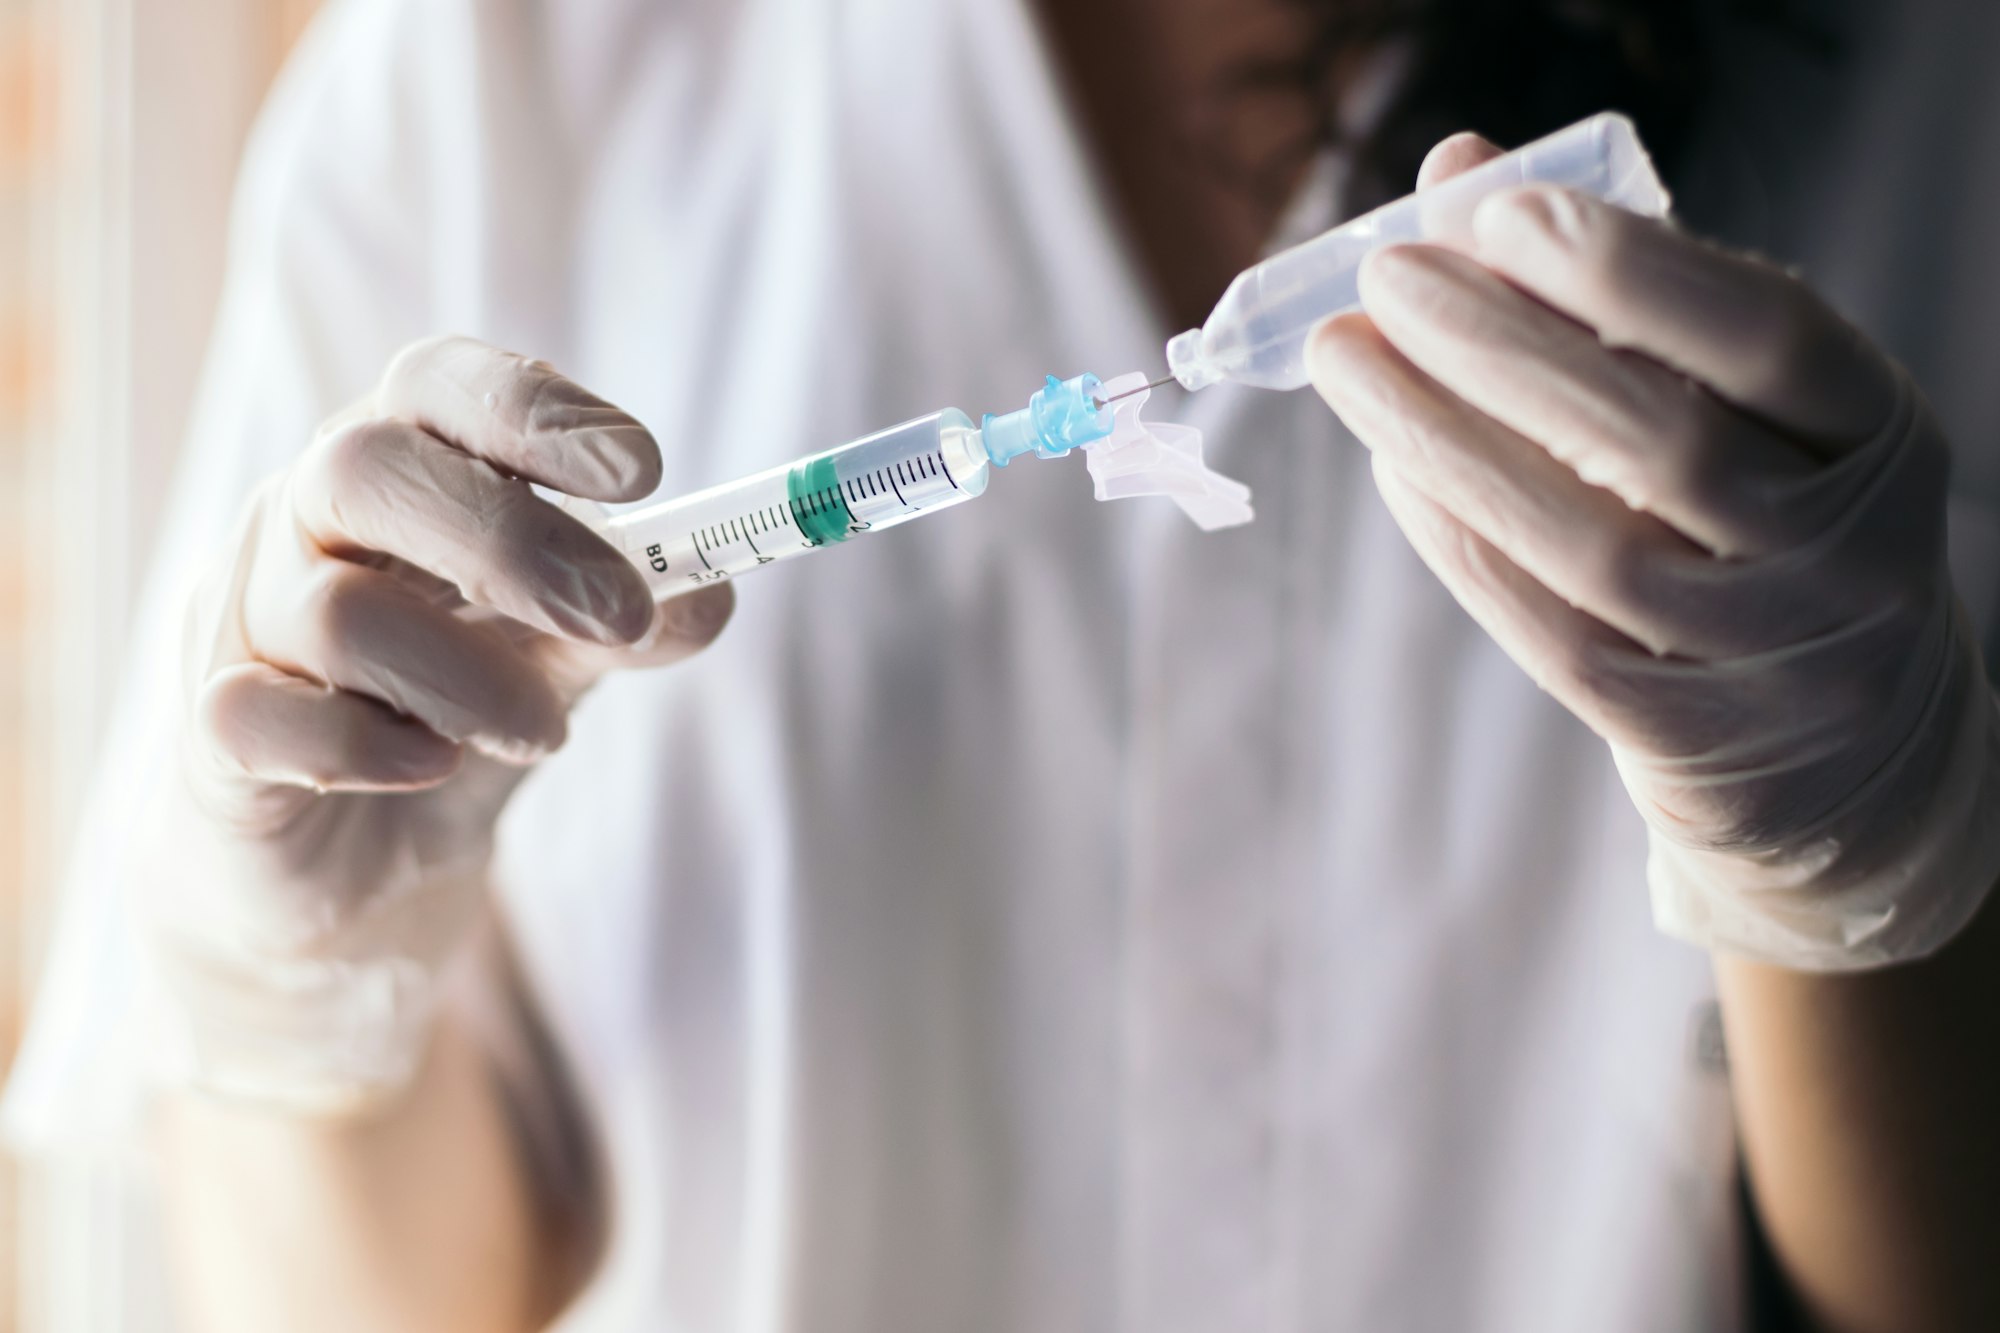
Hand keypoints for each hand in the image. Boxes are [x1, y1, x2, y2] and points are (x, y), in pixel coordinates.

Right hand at [156, 336, 731, 1109]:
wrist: (342, 864)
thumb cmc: (451, 711)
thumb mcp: (559, 657)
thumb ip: (628, 623)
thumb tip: (709, 594)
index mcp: (394, 470)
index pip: (432, 386)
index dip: (532, 413)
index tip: (642, 470)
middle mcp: (298, 524)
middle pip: (366, 468)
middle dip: (510, 539)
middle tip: (621, 614)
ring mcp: (242, 627)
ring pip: (333, 611)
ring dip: (468, 675)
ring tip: (545, 734)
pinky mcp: (213, 741)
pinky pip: (256, 719)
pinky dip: (362, 746)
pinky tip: (431, 769)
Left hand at [1307, 135, 1999, 968]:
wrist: (1831, 727)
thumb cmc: (1760, 507)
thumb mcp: (1743, 396)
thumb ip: (1619, 284)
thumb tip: (1458, 173)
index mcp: (1876, 433)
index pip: (1767, 339)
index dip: (1627, 270)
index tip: (1496, 212)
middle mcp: (1839, 549)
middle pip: (1659, 440)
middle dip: (1501, 346)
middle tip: (1387, 278)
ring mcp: (1755, 649)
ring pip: (1584, 542)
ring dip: (1443, 437)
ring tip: (1348, 358)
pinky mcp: (1670, 724)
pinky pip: (1541, 623)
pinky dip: (1456, 532)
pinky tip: (1391, 461)